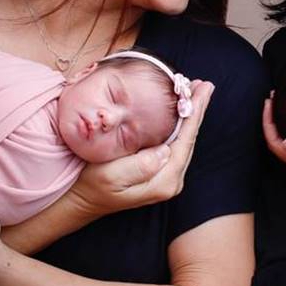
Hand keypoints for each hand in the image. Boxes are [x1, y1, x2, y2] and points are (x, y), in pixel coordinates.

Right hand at [67, 80, 214, 218]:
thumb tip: (165, 150)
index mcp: (164, 180)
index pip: (185, 140)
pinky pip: (176, 144)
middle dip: (196, 110)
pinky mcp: (160, 172)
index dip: (194, 112)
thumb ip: (140, 165)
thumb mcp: (111, 176)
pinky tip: (181, 111)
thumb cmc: (91, 186)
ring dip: (190, 115)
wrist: (82, 200)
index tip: (203, 89)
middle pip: (189, 138)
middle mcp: (171, 180)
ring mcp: (167, 177)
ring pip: (184, 140)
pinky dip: (180, 124)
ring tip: (196, 92)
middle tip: (203, 85)